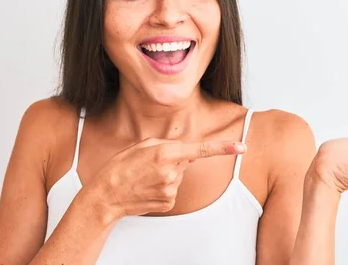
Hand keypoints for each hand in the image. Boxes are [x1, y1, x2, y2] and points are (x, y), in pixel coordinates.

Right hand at [89, 138, 245, 218]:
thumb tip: (187, 152)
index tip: (242, 146)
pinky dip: (163, 188)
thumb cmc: (120, 167)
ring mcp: (171, 189)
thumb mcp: (142, 145)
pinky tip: (148, 188)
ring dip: (167, 174)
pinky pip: (173, 190)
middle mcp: (172, 171)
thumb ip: (168, 144)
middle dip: (174, 159)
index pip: (201, 149)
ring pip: (179, 176)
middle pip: (186, 161)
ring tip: (145, 176)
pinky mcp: (169, 202)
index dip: (224, 147)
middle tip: (150, 163)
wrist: (106, 195)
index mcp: (166, 152)